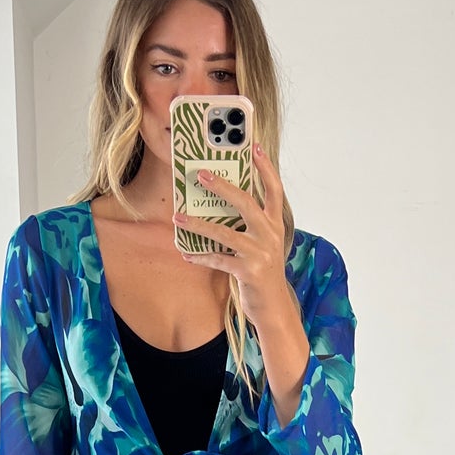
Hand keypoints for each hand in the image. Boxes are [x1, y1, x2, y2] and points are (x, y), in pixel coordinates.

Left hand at [176, 141, 298, 335]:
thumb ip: (250, 225)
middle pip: (246, 203)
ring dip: (199, 224)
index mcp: (275, 225)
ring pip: (226, 233)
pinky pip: (219, 260)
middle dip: (222, 187)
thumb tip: (221, 204)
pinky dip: (201, 256)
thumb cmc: (262, 271)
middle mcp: (270, 235)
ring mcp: (260, 254)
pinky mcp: (249, 272)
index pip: (274, 190)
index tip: (255, 147)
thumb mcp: (262, 244)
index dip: (266, 168)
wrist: (273, 306)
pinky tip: (186, 253)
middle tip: (201, 174)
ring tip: (178, 216)